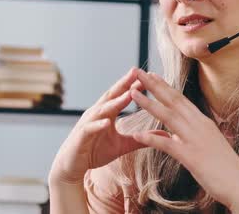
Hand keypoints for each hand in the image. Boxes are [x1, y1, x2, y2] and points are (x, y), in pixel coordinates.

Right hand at [49, 67, 145, 184]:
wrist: (72, 166)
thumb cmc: (95, 152)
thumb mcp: (123, 146)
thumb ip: (142, 139)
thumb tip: (166, 135)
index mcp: (108, 113)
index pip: (122, 95)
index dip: (134, 85)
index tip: (149, 75)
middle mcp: (97, 114)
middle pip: (112, 95)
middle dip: (124, 83)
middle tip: (137, 71)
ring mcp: (88, 123)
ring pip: (103, 109)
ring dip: (116, 101)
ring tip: (129, 94)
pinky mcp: (81, 136)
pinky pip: (90, 129)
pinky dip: (98, 124)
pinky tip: (107, 122)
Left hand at [129, 69, 238, 211]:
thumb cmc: (225, 168)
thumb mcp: (206, 145)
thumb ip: (186, 138)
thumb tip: (170, 135)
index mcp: (203, 121)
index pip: (180, 99)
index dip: (165, 86)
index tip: (152, 75)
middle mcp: (199, 125)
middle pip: (173, 100)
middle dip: (154, 85)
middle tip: (138, 72)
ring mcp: (195, 139)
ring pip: (168, 116)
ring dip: (149, 103)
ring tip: (133, 93)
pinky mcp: (191, 157)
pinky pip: (167, 145)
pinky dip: (151, 139)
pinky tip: (137, 135)